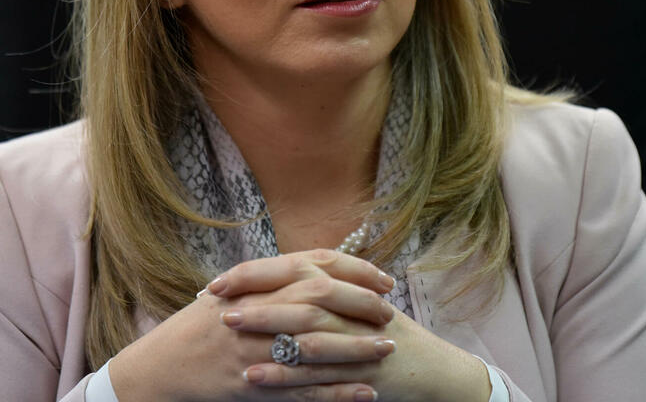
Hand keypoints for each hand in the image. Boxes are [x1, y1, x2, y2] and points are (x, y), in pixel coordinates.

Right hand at [106, 249, 398, 400]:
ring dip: (356, 349)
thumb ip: (272, 281)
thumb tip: (319, 271)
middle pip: (319, 300)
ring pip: (315, 346)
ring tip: (388, 350)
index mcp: (253, 284)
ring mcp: (253, 349)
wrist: (160, 367)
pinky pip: (302, 391)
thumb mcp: (232, 292)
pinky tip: (365, 395)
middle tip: (390, 314)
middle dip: (361, 305)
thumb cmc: (198, 328)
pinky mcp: (253, 386)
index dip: (353, 270)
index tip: (383, 279)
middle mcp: (255, 311)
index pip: (312, 264)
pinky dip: (336, 393)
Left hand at [215, 259, 492, 401]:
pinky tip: (253, 378)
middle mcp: (351, 304)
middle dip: (255, 295)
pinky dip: (283, 374)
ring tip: (228, 332)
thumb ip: (316, 290)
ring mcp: (357, 338)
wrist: (430, 370)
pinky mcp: (361, 372)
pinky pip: (318, 373)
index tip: (218, 281)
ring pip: (307, 329)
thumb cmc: (383, 335)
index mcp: (344, 282)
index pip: (294, 266)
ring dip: (266, 328)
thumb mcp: (353, 304)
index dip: (255, 272)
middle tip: (215, 302)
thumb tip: (263, 285)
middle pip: (299, 290)